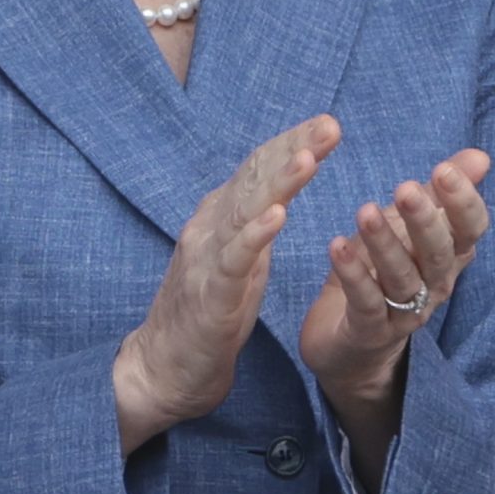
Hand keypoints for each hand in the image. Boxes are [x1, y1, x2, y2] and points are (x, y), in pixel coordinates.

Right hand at [114, 114, 340, 452]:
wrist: (163, 369)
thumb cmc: (208, 311)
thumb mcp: (240, 258)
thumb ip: (254, 222)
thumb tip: (279, 189)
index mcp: (221, 217)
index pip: (259, 169)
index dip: (292, 143)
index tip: (328, 124)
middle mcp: (211, 227)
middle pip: (255, 179)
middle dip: (294, 149)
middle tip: (331, 125)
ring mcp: (207, 259)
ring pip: (246, 211)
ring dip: (279, 183)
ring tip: (309, 157)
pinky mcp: (210, 295)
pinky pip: (235, 260)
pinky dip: (255, 235)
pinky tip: (278, 217)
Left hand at [301, 149, 493, 489]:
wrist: (352, 345)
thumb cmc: (384, 274)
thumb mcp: (411, 229)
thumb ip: (441, 194)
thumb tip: (480, 156)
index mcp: (449, 257)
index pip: (470, 230)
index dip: (462, 202)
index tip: (443, 169)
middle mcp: (434, 286)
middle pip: (438, 254)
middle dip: (424, 220)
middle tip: (405, 188)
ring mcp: (404, 313)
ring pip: (401, 278)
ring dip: (384, 245)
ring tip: (364, 212)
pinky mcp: (369, 331)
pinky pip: (366, 302)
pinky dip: (353, 275)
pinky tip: (337, 246)